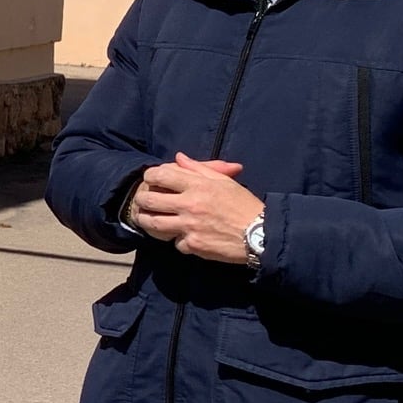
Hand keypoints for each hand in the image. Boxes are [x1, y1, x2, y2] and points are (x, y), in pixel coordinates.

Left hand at [128, 152, 262, 264]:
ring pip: (153, 224)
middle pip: (149, 200)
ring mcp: (189, 226)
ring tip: (146, 219)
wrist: (261, 234)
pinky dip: (177, 241)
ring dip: (146, 221)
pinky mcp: (193, 245)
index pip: (161, 175)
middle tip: (142, 201)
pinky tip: (182, 238)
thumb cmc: (244, 205)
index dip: (150, 176)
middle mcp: (190, 204)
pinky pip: (175, 243)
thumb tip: (179, 158)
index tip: (150, 179)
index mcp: (198, 185)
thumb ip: (199, 169)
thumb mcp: (224, 182)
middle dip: (141, 200)